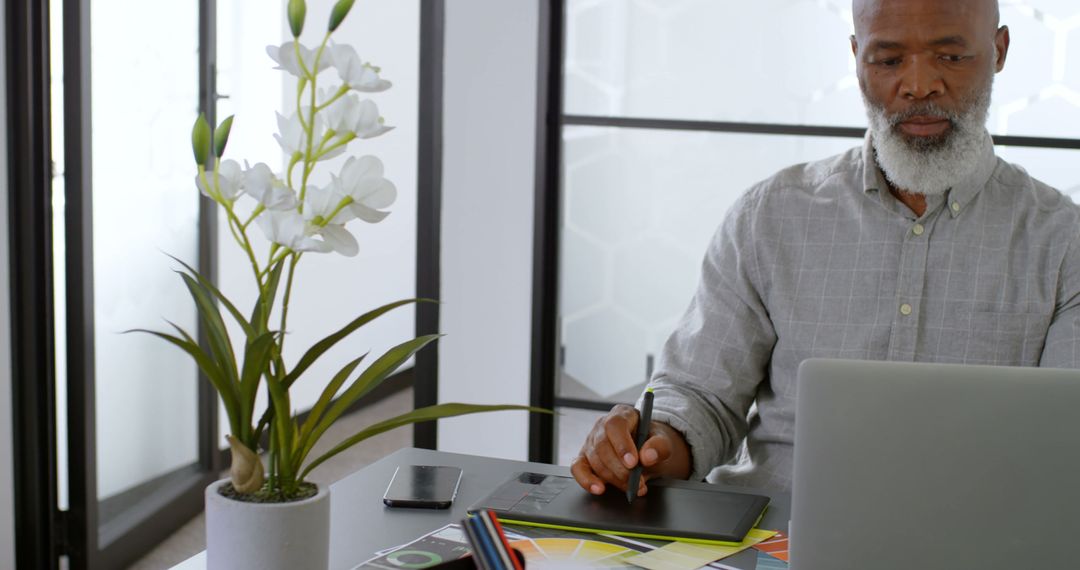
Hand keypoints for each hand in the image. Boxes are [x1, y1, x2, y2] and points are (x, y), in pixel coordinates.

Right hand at [570, 404, 691, 496]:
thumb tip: (647, 456)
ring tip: (632, 487)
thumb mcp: (663, 441)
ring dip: (613, 478)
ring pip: (595, 461)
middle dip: (620, 468)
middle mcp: (602, 426)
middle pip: (603, 445)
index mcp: (622, 414)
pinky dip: (586, 480)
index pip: (615, 425)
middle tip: (637, 482)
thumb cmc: (652, 443)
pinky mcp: (584, 457)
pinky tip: (599, 489)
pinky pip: (578, 468)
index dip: (622, 444)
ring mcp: (591, 441)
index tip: (633, 463)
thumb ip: (659, 446)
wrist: (647, 452)